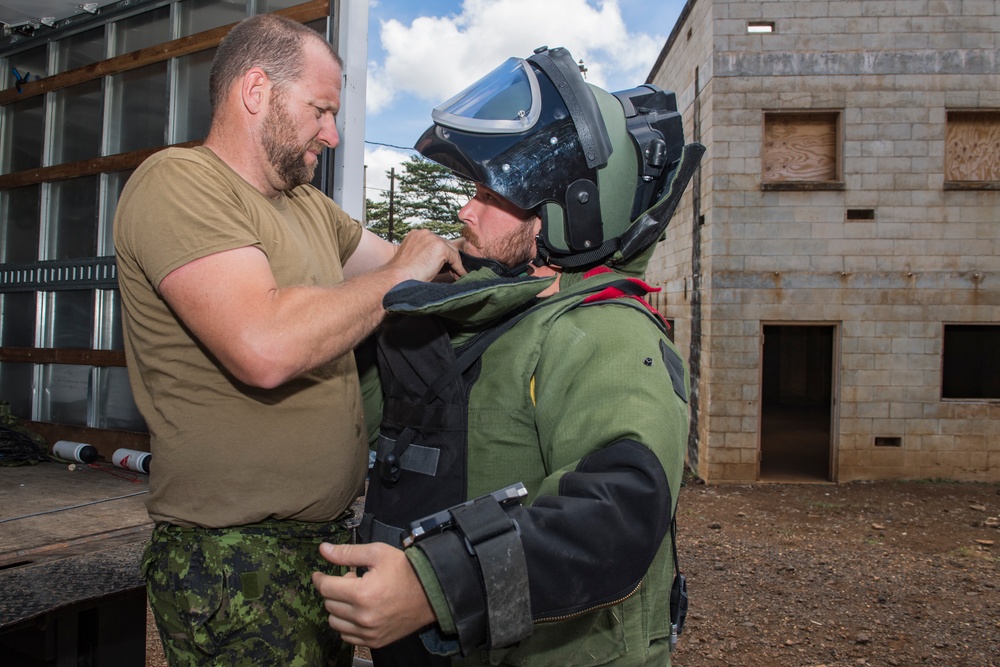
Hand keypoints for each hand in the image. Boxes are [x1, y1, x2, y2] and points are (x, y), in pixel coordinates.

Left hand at [312, 542, 436, 647]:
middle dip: (334, 590)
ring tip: (355, 597)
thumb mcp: (377, 553)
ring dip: (338, 608)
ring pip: (335, 622)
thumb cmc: (405, 570)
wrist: (431, 592)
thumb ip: (347, 553)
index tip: (319, 575)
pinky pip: (347, 636)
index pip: (326, 588)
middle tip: (350, 580)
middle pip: (329, 604)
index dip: (319, 579)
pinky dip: (347, 624)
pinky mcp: (374, 641)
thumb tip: (323, 550)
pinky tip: (358, 611)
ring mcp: (369, 632)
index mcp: (362, 593)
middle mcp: (363, 616)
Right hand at [389, 229, 464, 282]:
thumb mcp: (415, 261)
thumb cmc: (403, 274)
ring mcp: (433, 239)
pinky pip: (455, 258)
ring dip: (456, 264)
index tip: (446, 267)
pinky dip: (459, 268)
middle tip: (454, 272)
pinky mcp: (440, 248)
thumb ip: (427, 257)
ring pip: (452, 251)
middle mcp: (425, 233)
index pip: (435, 243)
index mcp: (416, 235)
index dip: (442, 256)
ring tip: (458, 275)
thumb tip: (444, 264)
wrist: (398, 278)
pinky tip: (460, 276)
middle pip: (445, 245)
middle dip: (450, 259)